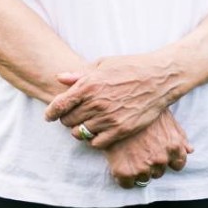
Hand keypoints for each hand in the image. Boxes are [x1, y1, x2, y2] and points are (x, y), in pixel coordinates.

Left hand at [44, 54, 177, 147]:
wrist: (158, 78)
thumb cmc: (131, 67)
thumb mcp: (104, 64)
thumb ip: (80, 75)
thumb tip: (59, 78)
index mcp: (89, 85)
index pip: (59, 105)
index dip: (50, 112)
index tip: (49, 116)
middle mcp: (96, 103)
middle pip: (68, 121)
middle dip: (66, 119)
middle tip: (72, 117)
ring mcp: (108, 118)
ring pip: (80, 133)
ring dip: (79, 130)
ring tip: (85, 123)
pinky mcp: (120, 130)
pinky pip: (96, 143)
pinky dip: (93, 139)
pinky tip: (99, 130)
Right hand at [104, 111, 193, 189]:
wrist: (116, 108)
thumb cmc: (143, 109)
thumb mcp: (166, 118)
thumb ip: (180, 136)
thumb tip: (190, 150)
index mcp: (174, 146)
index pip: (178, 165)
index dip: (169, 160)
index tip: (159, 154)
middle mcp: (161, 159)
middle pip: (159, 172)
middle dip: (152, 163)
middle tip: (141, 150)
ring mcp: (143, 167)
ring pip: (144, 178)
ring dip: (139, 170)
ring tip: (130, 154)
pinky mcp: (125, 172)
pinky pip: (127, 184)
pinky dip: (125, 178)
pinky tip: (121, 164)